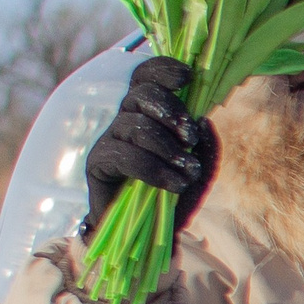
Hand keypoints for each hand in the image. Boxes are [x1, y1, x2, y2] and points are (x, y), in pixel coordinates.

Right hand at [83, 57, 217, 237]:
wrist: (148, 234)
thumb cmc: (174, 196)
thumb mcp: (200, 170)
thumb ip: (205, 146)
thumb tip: (204, 121)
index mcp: (148, 112)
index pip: (146, 76)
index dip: (163, 69)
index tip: (189, 76)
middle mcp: (126, 119)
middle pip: (142, 94)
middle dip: (171, 111)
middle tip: (189, 137)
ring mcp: (109, 138)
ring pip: (136, 126)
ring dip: (167, 147)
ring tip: (189, 171)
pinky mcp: (97, 162)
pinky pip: (125, 156)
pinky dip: (154, 169)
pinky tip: (175, 184)